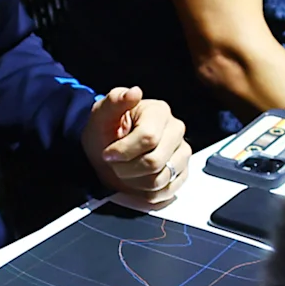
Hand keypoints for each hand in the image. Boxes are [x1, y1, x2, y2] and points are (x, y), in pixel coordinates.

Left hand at [85, 86, 187, 206]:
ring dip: (135, 181)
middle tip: (116, 163)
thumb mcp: (101, 114)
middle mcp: (176, 130)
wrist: (107, 150)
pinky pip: (167, 191)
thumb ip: (115, 101)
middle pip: (155, 162)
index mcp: (159, 112)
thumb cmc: (105, 131)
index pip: (148, 138)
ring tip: (126, 170)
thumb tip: (133, 92)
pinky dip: (147, 193)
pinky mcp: (182, 173)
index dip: (124, 151)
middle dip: (127, 168)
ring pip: (161, 179)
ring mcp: (182, 153)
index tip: (108, 153)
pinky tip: (137, 180)